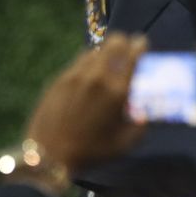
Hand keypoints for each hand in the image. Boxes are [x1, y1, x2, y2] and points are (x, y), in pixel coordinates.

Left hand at [23, 32, 148, 177]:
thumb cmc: (92, 152)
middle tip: (126, 47)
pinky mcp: (60, 79)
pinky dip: (88, 63)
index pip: (133, 55)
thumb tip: (146, 112)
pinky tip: (88, 74)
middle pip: (114, 43)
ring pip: (95, 51)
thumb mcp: (125, 144)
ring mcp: (76, 75)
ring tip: (107, 61)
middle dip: (123, 42)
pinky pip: (78, 62)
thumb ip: (141, 125)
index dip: (140, 45)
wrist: (49, 154)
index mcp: (117, 90)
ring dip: (105, 52)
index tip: (142, 43)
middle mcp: (97, 76)